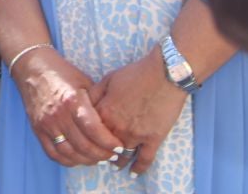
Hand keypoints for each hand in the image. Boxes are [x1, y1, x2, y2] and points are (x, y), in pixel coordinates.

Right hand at [12, 46, 125, 167]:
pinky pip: (53, 153)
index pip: (94, 130)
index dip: (109, 142)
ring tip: (98, 159)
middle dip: (102, 155)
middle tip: (113, 155)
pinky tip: (79, 159)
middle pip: (83, 146)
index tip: (119, 146)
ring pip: (69, 153)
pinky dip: (68, 161)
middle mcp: (58, 115)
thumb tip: (112, 124)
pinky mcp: (37, 129)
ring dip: (87, 160)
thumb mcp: (84, 82)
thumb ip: (96, 103)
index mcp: (72, 101)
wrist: (32, 67)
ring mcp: (46, 124)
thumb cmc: (62, 72)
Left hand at [90, 51, 191, 175]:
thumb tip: (84, 104)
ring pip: (122, 156)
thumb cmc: (136, 73)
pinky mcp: (153, 138)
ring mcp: (135, 134)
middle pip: (103, 147)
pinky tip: (134, 173)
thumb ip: (95, 93)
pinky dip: (139, 169)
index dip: (86, 137)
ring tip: (114, 164)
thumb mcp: (108, 78)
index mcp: (104, 111)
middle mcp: (117, 126)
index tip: (86, 142)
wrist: (163, 74)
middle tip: (99, 156)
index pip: (88, 131)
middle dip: (100, 153)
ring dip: (117, 162)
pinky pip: (144, 159)